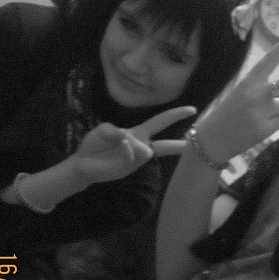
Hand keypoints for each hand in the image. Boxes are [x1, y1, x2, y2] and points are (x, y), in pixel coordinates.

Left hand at [70, 106, 196, 185]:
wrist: (81, 163)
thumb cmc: (94, 144)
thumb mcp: (105, 130)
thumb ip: (117, 131)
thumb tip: (130, 140)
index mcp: (138, 133)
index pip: (160, 122)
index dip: (175, 115)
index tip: (192, 110)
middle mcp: (141, 147)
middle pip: (165, 146)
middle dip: (180, 145)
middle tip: (197, 143)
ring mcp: (136, 160)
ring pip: (147, 150)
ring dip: (134, 143)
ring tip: (121, 142)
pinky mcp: (128, 169)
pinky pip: (134, 157)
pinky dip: (128, 149)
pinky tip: (122, 146)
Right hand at [194, 24, 278, 162]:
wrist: (212, 140)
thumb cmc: (227, 114)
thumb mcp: (244, 96)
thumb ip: (271, 95)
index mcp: (251, 79)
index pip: (273, 56)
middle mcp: (260, 92)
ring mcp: (265, 110)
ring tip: (258, 117)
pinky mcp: (268, 128)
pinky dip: (274, 125)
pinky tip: (257, 128)